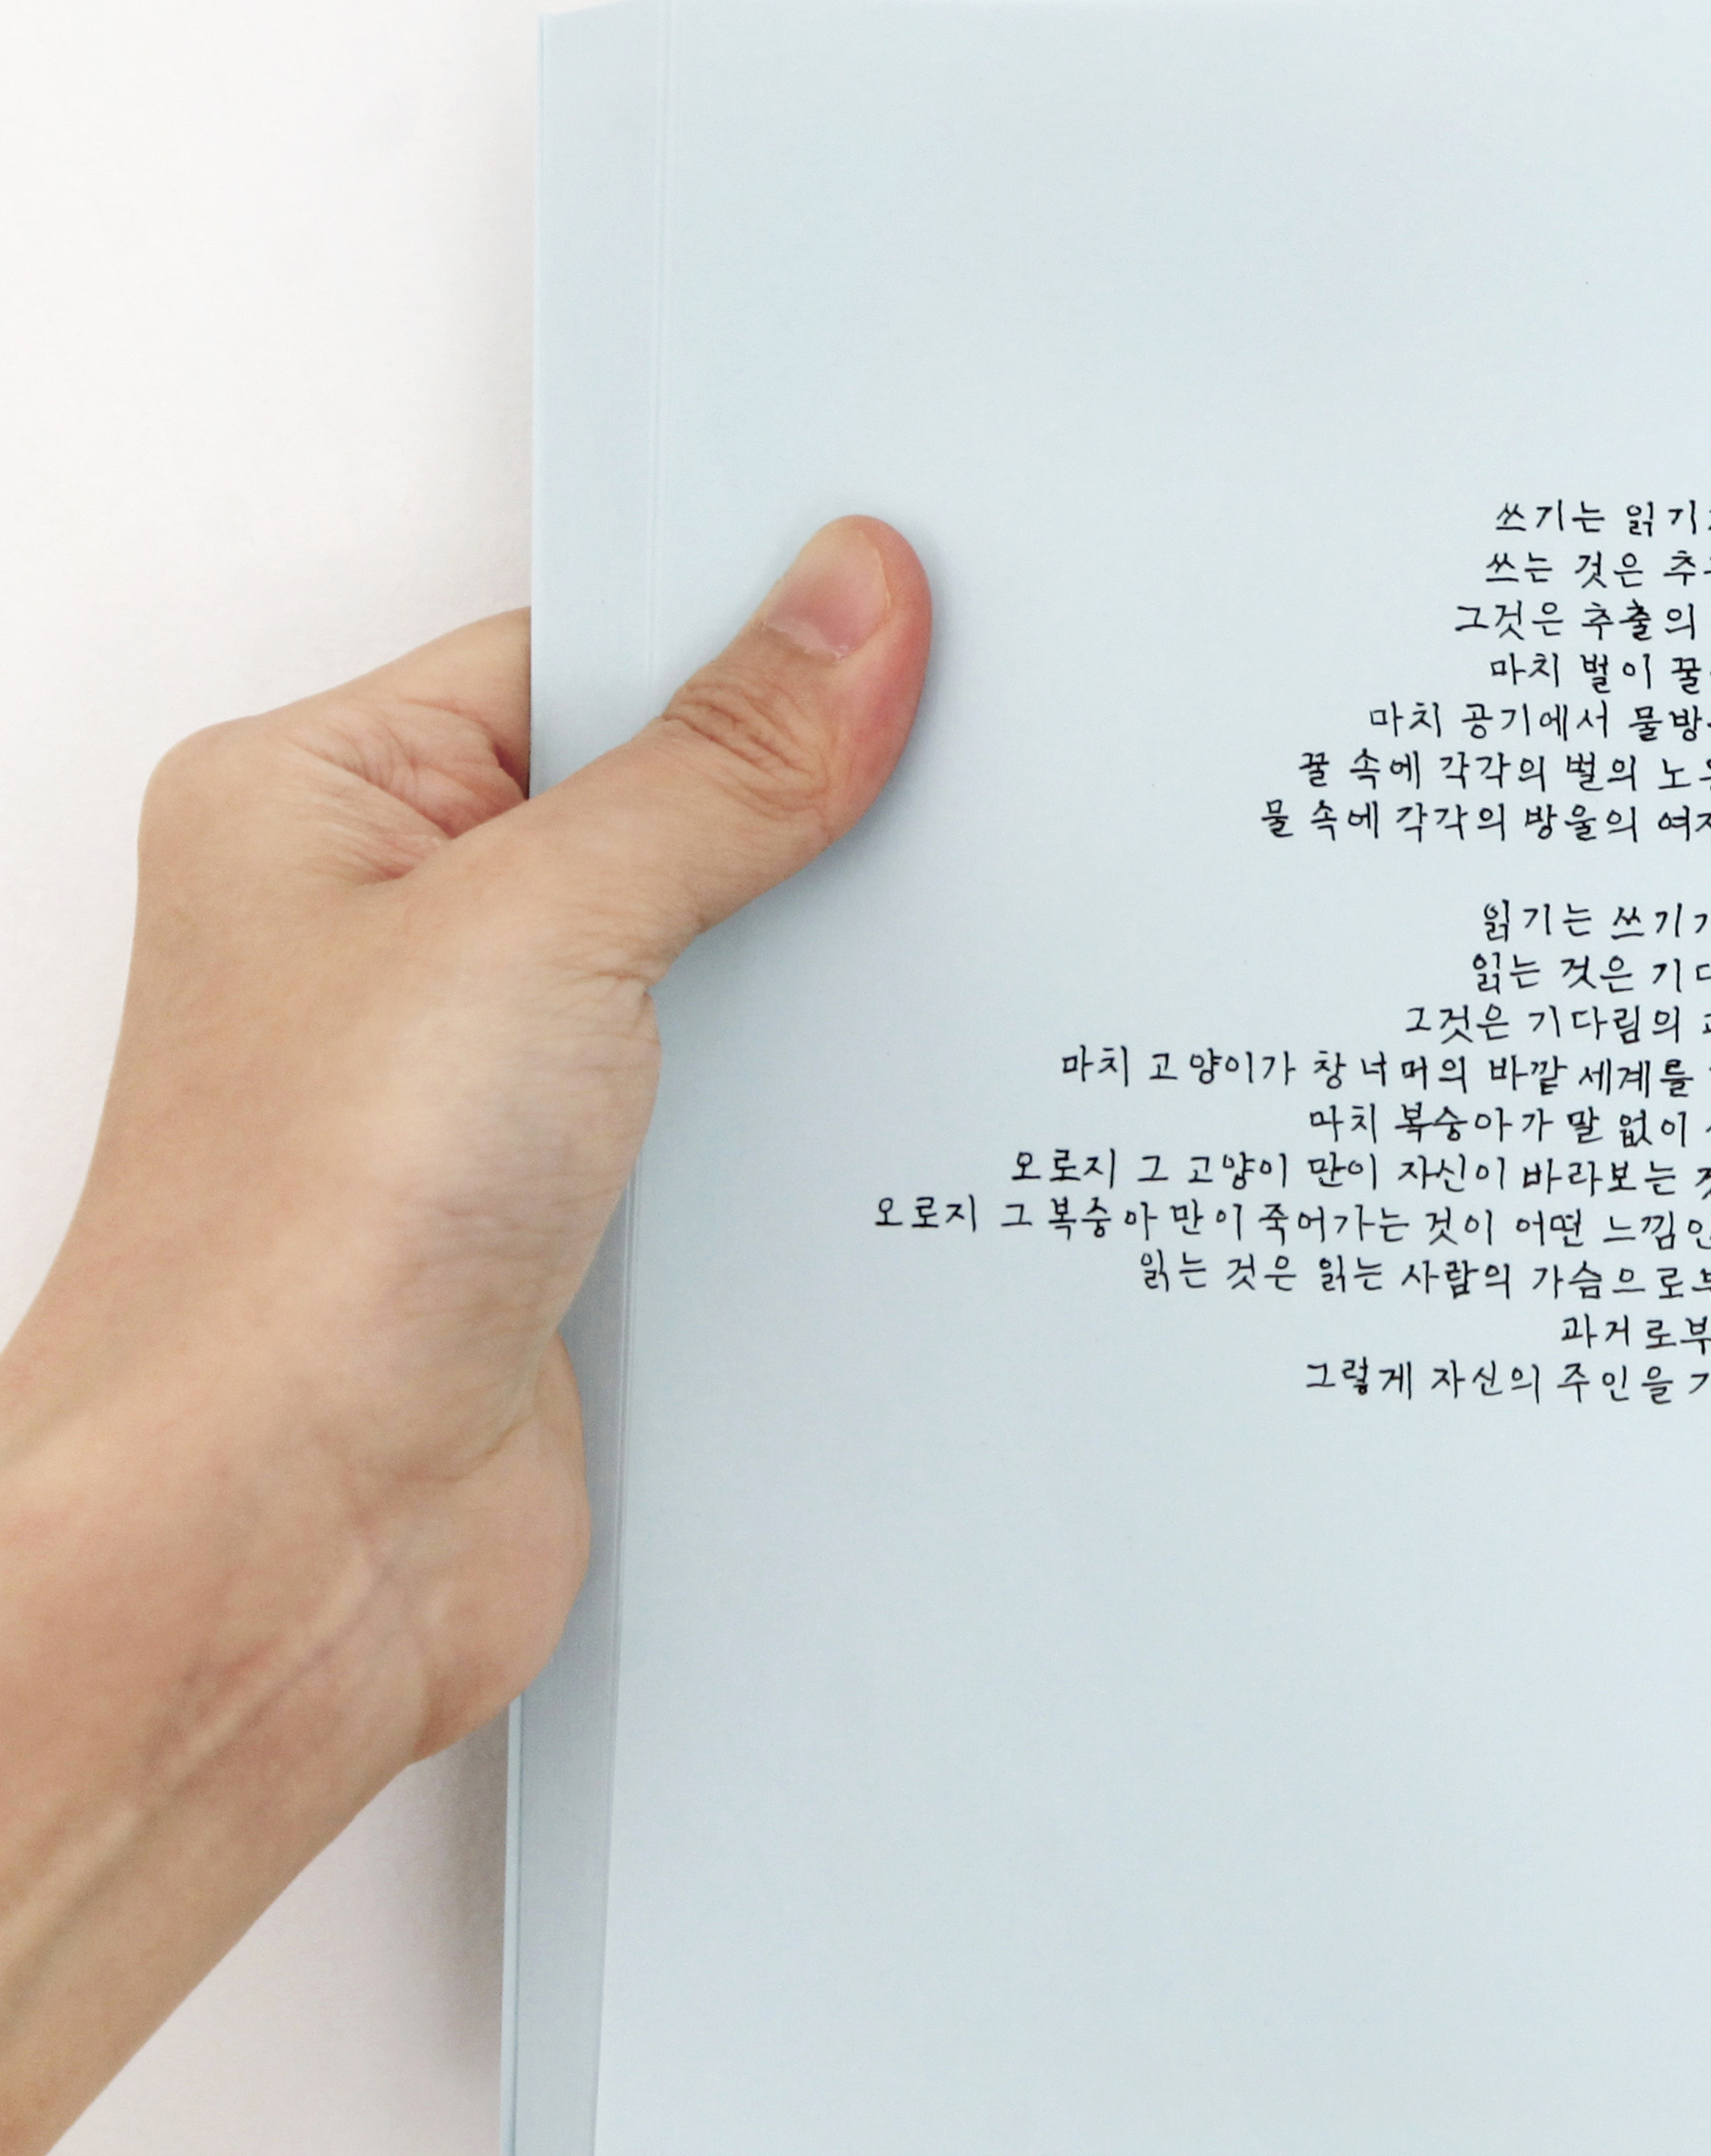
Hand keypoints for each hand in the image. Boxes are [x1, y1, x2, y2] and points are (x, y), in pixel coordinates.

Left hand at [0, 520, 930, 2155]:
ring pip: (728, 967)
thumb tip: (850, 601)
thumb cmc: (292, 1251)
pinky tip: (931, 1092)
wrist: (282, 1554)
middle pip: (673, 807)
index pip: (587, 653)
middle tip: (983, 764)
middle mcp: (402, 939)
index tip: (920, 614)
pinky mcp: (587, 1218)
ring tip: (973, 926)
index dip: (752, 634)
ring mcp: (498, 1087)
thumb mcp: (539, 926)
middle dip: (822, 808)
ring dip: (838, 970)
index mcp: (325, 806)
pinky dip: (841, 1107)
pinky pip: (753, 1112)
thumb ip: (718, 763)